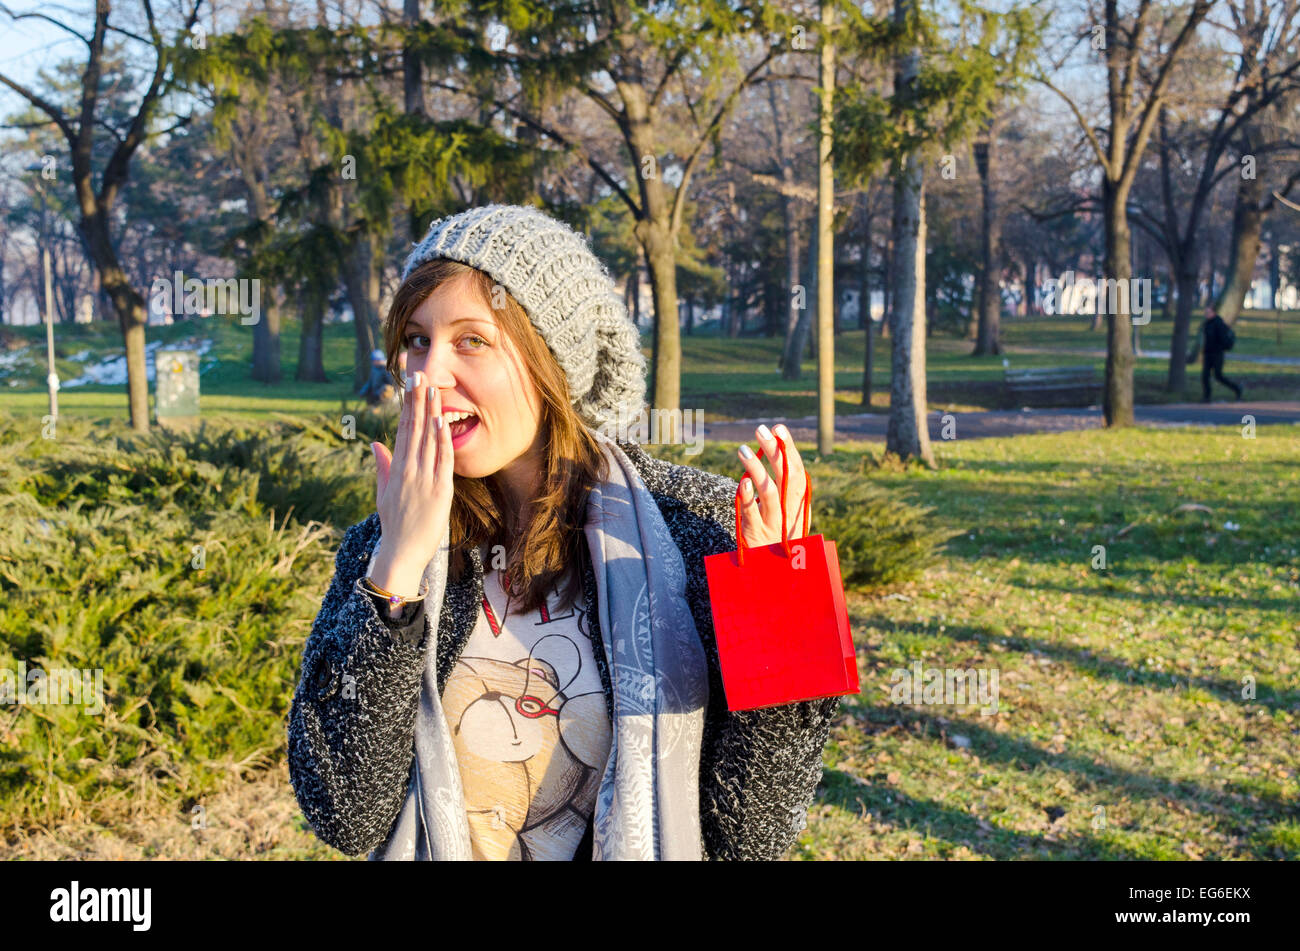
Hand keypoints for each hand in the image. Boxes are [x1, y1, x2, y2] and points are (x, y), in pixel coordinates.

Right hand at [368, 370, 454, 596]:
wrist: (402, 552)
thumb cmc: (395, 524)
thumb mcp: (384, 493)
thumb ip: (383, 466)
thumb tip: (376, 443)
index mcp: (396, 469)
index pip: (402, 430)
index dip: (406, 407)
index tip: (408, 387)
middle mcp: (408, 470)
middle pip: (413, 429)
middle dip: (416, 401)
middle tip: (418, 376)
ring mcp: (423, 479)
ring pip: (427, 440)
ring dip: (430, 413)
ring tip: (432, 389)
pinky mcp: (439, 491)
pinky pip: (441, 461)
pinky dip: (442, 441)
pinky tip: (442, 421)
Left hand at [736, 422, 810, 548]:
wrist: (776, 571)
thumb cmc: (779, 533)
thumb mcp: (788, 510)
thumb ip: (784, 484)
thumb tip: (775, 445)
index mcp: (799, 501)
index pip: (797, 470)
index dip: (789, 448)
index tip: (779, 427)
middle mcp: (790, 510)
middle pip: (785, 477)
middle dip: (774, 451)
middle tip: (762, 429)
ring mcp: (774, 522)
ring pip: (769, 492)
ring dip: (756, 469)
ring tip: (742, 449)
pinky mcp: (756, 533)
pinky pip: (753, 513)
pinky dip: (749, 497)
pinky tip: (742, 482)